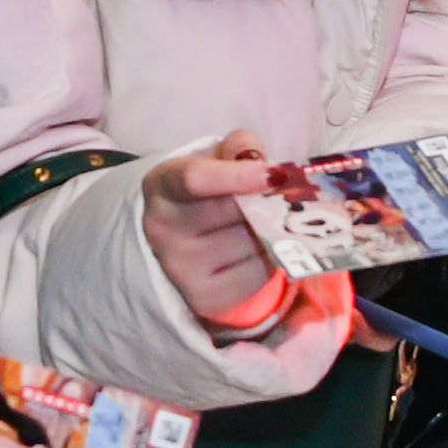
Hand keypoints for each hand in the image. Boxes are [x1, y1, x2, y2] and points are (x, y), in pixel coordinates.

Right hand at [139, 137, 295, 327]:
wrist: (181, 243)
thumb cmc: (206, 192)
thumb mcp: (215, 160)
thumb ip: (238, 149)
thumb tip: (260, 160)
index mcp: (162, 186)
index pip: (195, 179)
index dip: (237, 175)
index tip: (274, 173)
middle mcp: (163, 231)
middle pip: (235, 212)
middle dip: (268, 201)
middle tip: (286, 195)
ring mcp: (183, 270)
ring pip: (254, 243)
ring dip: (274, 230)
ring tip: (267, 223)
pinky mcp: (208, 299)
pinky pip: (261, 273)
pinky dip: (272, 258)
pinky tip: (261, 249)